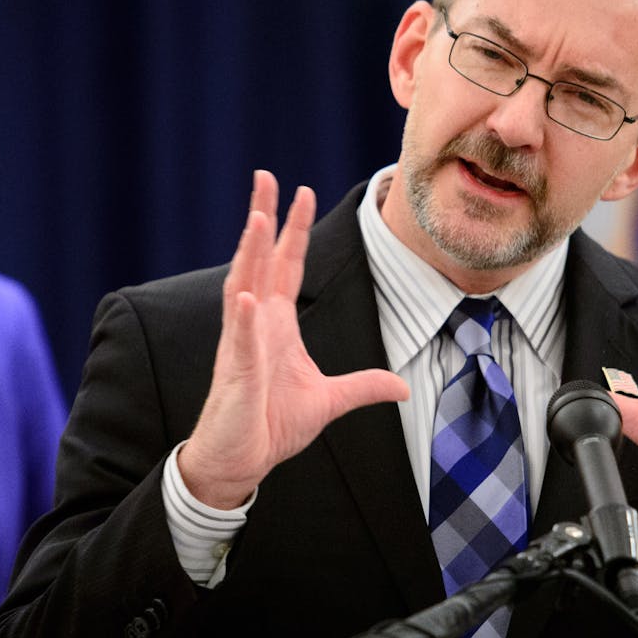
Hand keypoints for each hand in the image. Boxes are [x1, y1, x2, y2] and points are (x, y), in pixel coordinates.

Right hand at [179, 171, 409, 508]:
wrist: (240, 461)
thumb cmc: (271, 426)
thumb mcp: (328, 402)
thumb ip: (362, 387)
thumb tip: (402, 386)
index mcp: (276, 324)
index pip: (285, 266)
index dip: (293, 229)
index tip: (302, 191)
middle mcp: (256, 324)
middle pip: (259, 260)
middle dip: (263, 217)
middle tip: (265, 176)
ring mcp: (242, 345)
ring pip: (243, 286)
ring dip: (249, 252)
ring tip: (257, 216)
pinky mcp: (236, 374)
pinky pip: (239, 341)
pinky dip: (243, 319)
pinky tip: (247, 296)